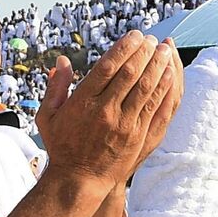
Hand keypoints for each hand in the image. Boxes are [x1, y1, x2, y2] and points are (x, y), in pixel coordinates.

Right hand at [36, 32, 181, 190]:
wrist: (79, 180)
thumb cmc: (61, 146)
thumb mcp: (48, 116)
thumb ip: (55, 87)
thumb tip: (61, 60)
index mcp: (83, 102)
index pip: (107, 67)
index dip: (124, 47)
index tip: (134, 35)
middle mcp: (105, 111)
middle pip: (130, 73)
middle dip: (143, 52)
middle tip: (151, 39)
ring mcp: (124, 124)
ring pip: (146, 87)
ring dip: (157, 65)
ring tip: (164, 49)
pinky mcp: (138, 136)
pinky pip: (155, 107)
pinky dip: (164, 87)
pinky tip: (169, 73)